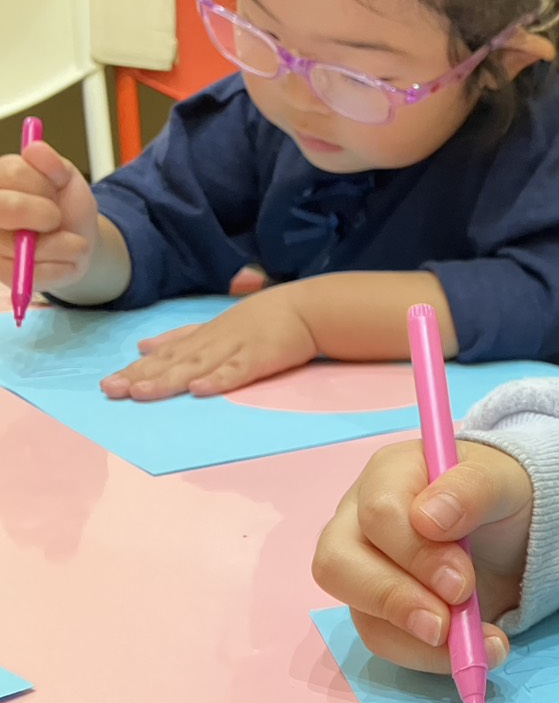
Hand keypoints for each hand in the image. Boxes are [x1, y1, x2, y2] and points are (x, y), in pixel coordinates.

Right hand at [0, 140, 98, 291]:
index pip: (10, 172)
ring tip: (70, 240)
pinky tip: (63, 258)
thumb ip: (52, 164)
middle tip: (57, 217)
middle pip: (4, 208)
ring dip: (61, 244)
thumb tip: (35, 149)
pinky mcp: (3, 275)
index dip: (40, 181)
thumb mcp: (66, 178)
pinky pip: (33, 274)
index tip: (57, 185)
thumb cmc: (64, 205)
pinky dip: (61, 266)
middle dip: (42, 213)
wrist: (78, 239)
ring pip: (21, 247)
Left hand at [100, 286, 316, 399]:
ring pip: (197, 366)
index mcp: (202, 336)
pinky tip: (199, 390)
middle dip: (141, 376)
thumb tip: (143, 346)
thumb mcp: (216, 324)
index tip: (108, 383)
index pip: (165, 355)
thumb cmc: (262, 318)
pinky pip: (237, 371)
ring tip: (142, 393)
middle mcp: (213, 342)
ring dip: (168, 380)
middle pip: (173, 362)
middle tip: (112, 390)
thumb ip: (181, 337)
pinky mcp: (260, 358)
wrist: (306, 309)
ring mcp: (236, 348)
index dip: (136, 369)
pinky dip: (218, 380)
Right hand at [311, 439, 533, 672]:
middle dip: (395, 601)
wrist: (515, 528)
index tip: (462, 583)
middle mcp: (360, 519)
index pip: (377, 514)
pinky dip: (430, 656)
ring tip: (480, 644)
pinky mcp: (378, 609)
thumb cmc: (499, 493)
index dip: (416, 555)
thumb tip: (428, 518)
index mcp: (390, 474)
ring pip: (360, 613)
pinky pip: (386, 640)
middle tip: (447, 625)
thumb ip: (472, 489)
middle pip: (338, 565)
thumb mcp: (503, 480)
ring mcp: (364, 567)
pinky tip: (478, 649)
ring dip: (418, 641)